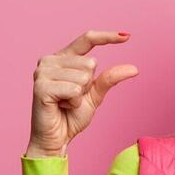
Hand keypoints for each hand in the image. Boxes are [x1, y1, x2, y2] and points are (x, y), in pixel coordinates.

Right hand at [27, 30, 138, 156]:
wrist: (55, 139)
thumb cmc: (70, 117)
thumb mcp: (94, 95)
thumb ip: (109, 79)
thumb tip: (134, 69)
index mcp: (61, 58)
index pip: (86, 40)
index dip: (107, 37)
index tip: (127, 36)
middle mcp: (49, 60)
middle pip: (90, 63)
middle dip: (87, 86)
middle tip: (71, 99)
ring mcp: (42, 72)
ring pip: (83, 77)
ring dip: (79, 96)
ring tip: (64, 103)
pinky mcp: (41, 86)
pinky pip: (74, 90)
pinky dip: (73, 102)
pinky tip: (60, 107)